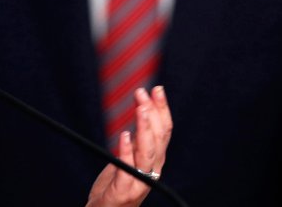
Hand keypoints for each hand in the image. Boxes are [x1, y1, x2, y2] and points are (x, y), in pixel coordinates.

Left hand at [86, 86, 172, 206]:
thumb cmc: (117, 185)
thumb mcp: (130, 158)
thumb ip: (138, 139)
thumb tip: (144, 110)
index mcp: (155, 161)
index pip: (164, 131)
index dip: (162, 109)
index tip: (157, 89)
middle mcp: (152, 170)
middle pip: (158, 139)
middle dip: (153, 113)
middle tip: (143, 93)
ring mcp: (139, 181)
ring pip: (147, 153)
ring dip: (145, 128)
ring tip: (141, 109)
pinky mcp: (123, 191)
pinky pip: (127, 169)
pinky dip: (126, 151)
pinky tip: (124, 135)